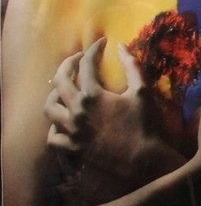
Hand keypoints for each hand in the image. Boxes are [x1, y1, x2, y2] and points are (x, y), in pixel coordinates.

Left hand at [44, 39, 183, 196]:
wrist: (142, 161)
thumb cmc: (145, 126)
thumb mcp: (142, 93)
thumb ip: (132, 67)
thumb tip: (122, 46)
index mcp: (93, 95)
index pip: (87, 64)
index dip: (94, 50)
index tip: (102, 44)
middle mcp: (76, 111)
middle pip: (60, 80)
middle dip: (68, 64)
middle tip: (77, 59)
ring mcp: (71, 130)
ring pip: (50, 107)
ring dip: (54, 95)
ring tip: (63, 91)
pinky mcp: (71, 148)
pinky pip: (53, 136)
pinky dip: (55, 128)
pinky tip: (63, 123)